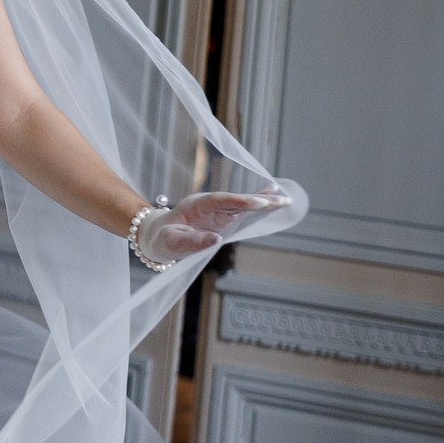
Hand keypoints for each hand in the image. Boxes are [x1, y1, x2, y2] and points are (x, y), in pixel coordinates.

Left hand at [137, 188, 288, 264]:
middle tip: (280, 200)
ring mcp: (217, 210)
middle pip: (236, 199)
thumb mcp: (173, 243)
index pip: (220, 200)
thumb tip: (216, 240)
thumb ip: (192, 241)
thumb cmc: (163, 239)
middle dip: (257, 200)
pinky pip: (243, 212)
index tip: (259, 202)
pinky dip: (257, 208)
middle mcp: (210, 204)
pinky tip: (272, 204)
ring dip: (262, 202)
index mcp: (196, 205)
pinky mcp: (223, 218)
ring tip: (284, 200)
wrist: (159, 236)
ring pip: (242, 204)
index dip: (240, 201)